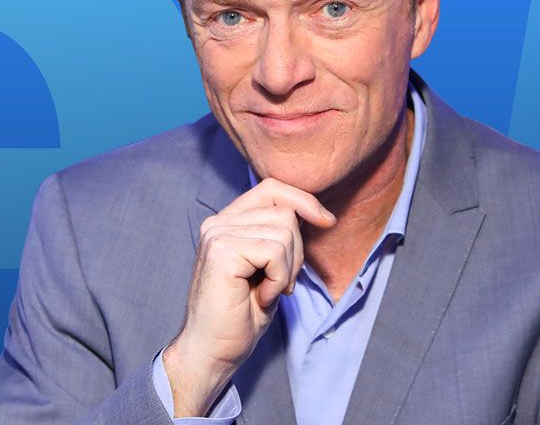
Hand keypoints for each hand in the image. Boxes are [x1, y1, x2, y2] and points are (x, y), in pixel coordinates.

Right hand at [163, 177, 336, 416]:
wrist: (212, 351)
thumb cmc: (241, 316)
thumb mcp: (269, 269)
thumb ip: (280, 237)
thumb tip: (316, 213)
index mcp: (228, 222)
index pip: (272, 188)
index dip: (304, 200)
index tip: (327, 222)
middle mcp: (218, 222)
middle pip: (285, 212)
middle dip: (297, 252)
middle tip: (281, 285)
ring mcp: (217, 234)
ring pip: (284, 232)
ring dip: (288, 269)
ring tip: (267, 292)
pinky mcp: (221, 250)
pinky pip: (274, 251)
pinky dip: (279, 279)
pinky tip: (260, 296)